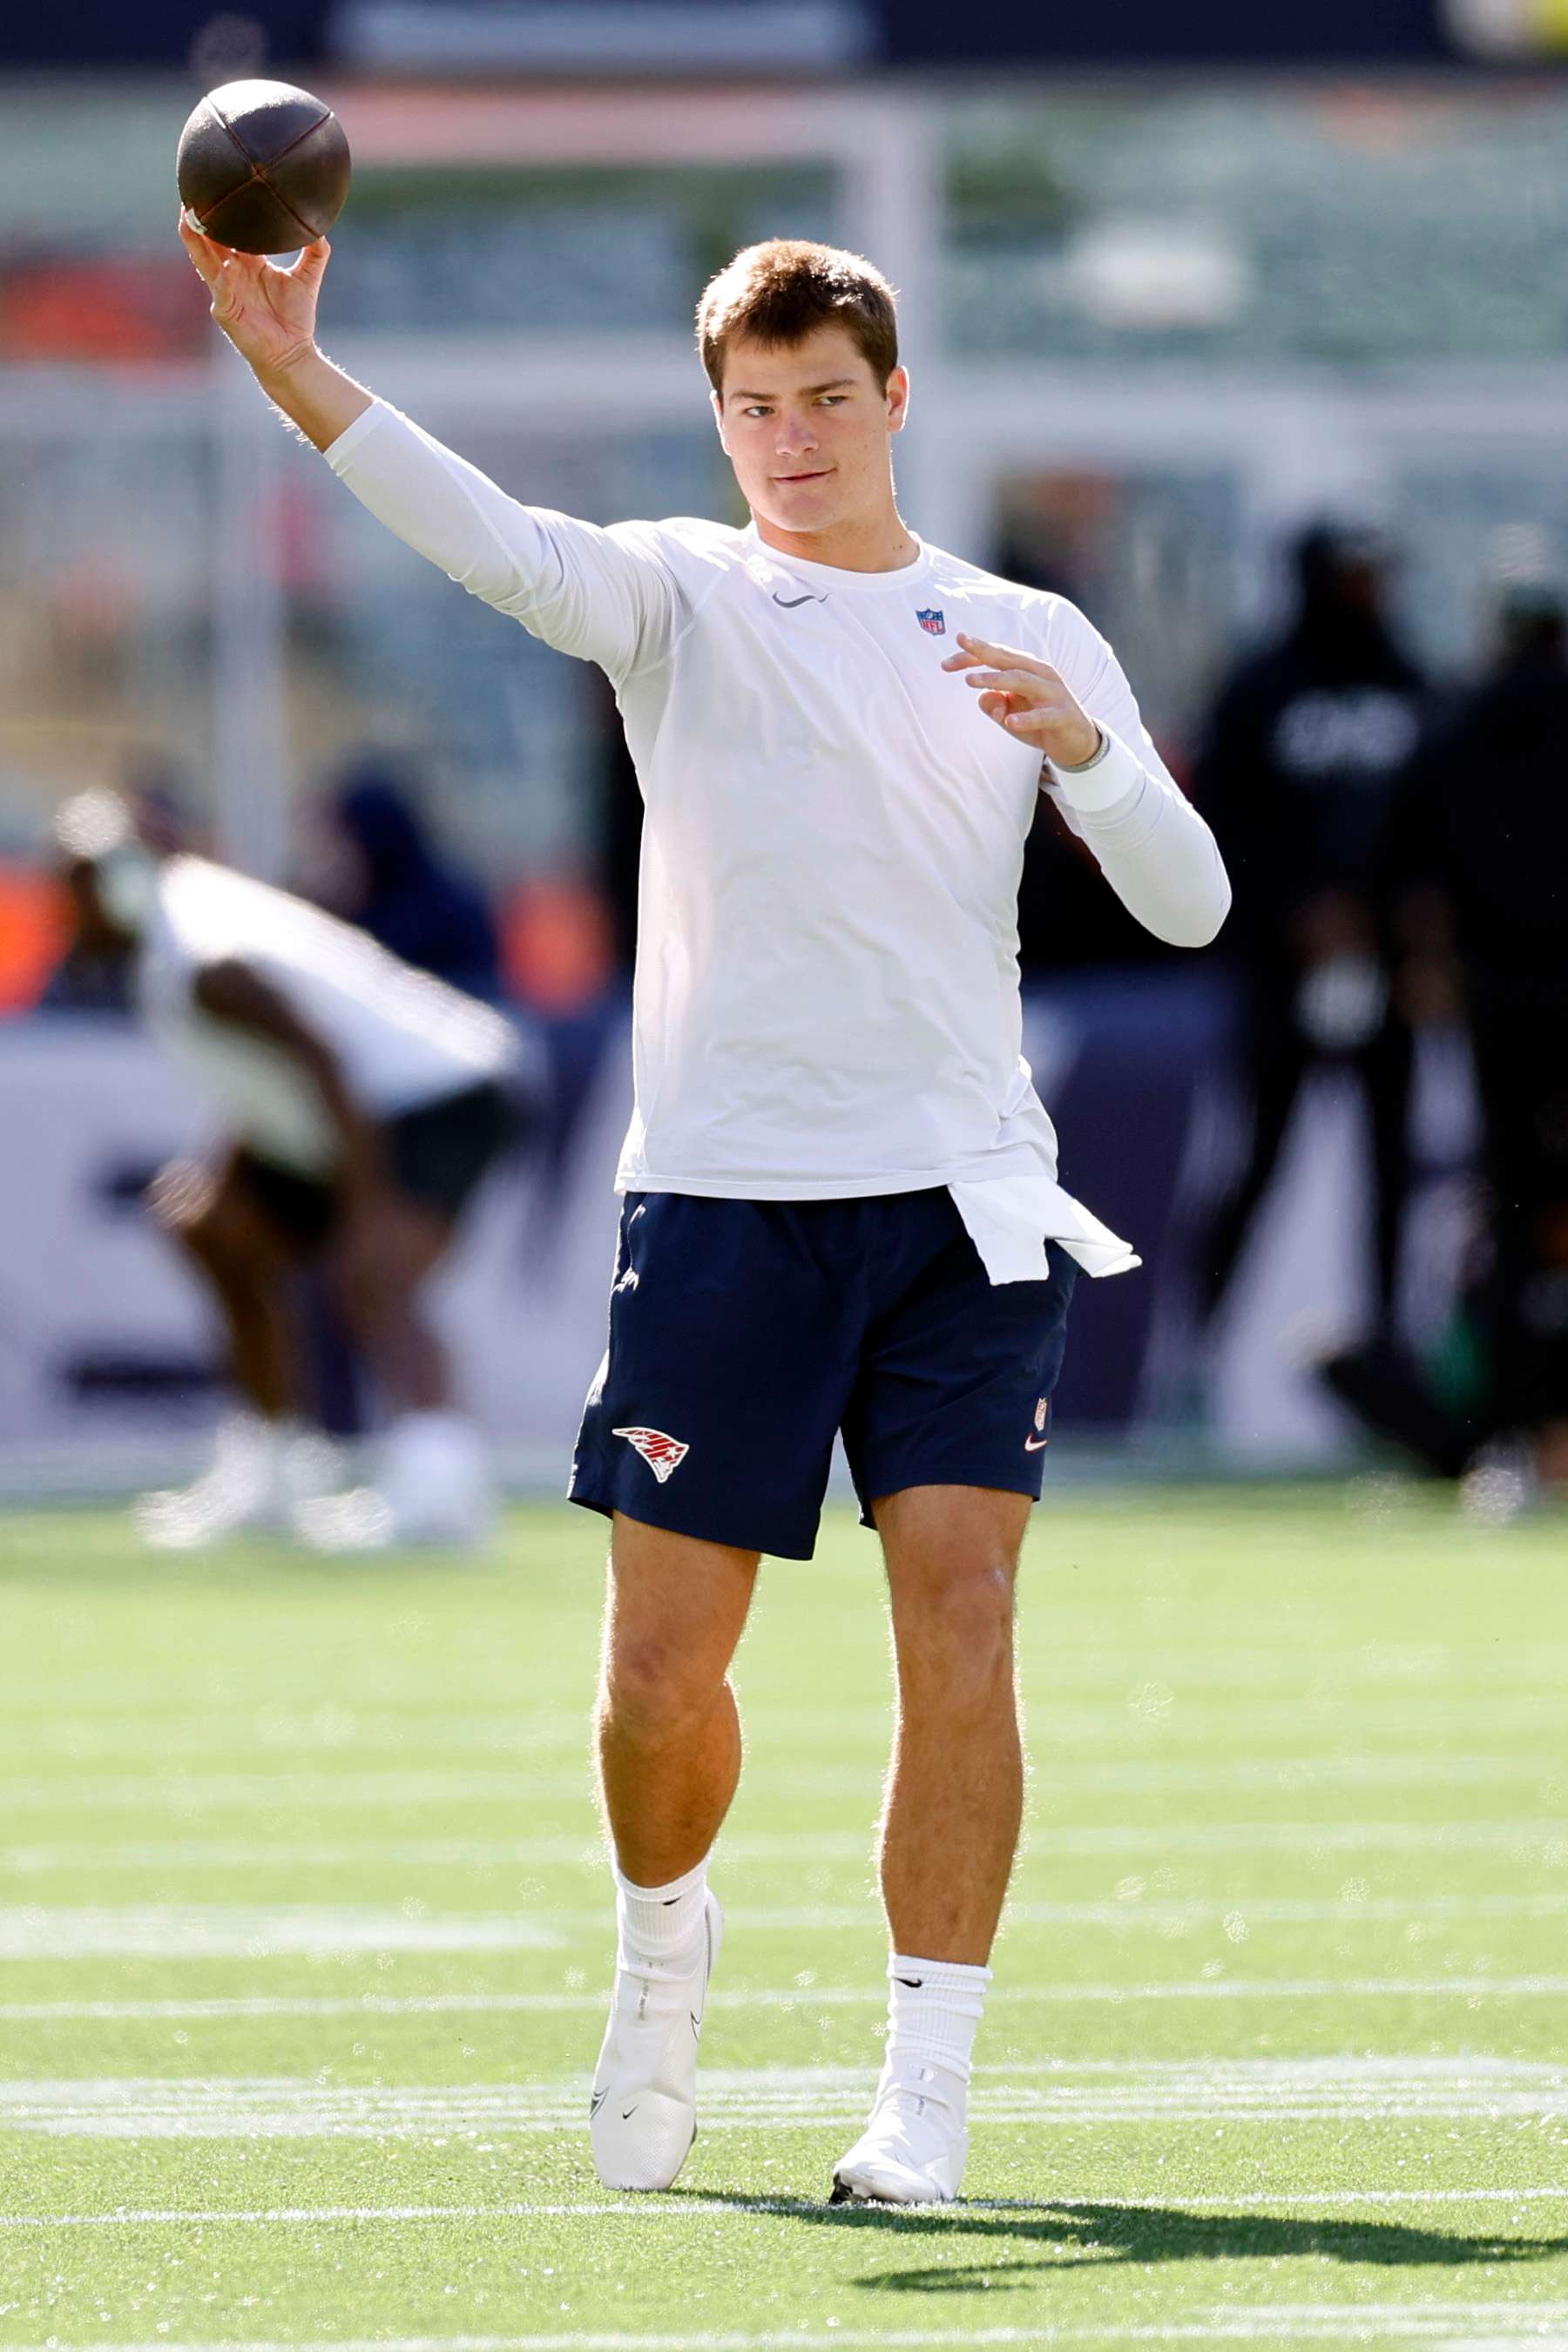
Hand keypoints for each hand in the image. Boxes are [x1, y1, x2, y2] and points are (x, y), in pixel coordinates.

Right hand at [178, 210, 329, 382]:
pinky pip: (220, 287)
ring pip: (204, 259)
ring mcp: (224, 290)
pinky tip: (223, 263)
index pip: (230, 231)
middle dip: (199, 218)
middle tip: (193, 193)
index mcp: (248, 262)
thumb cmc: (296, 318)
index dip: (222, 212)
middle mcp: (232, 271)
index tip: (217, 185)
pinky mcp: (225, 309)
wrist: (293, 352)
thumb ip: (316, 252)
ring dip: (194, 239)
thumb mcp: (308, 277)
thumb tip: (321, 227)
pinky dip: (220, 275)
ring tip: (186, 217)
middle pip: (209, 239)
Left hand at [941, 633, 1099, 766]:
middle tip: (961, 642)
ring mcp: (1053, 693)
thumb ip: (993, 703)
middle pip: (1008, 658)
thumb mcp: (1009, 713)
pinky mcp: (1063, 715)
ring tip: (971, 682)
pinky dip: (1026, 719)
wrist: (1076, 742)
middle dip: (983, 650)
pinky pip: (1042, 716)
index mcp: (1027, 669)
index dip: (971, 657)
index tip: (945, 664)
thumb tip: (982, 697)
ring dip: (996, 679)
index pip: (996, 657)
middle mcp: (1041, 674)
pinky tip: (1008, 721)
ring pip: (1022, 680)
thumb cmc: (1039, 722)